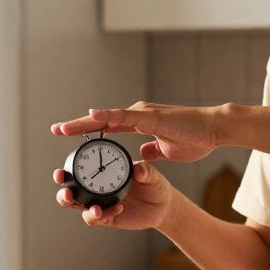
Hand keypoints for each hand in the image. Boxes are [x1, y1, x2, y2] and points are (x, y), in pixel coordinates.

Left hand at [51, 101, 223, 162]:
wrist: (214, 130)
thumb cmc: (195, 139)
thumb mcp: (167, 151)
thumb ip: (152, 151)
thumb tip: (141, 156)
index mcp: (140, 122)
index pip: (108, 127)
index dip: (88, 131)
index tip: (69, 135)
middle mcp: (137, 114)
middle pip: (101, 121)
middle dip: (78, 126)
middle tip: (56, 129)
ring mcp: (142, 113)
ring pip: (107, 117)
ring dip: (84, 122)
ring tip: (63, 128)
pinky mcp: (150, 117)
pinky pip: (124, 116)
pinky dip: (107, 116)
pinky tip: (92, 116)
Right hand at [53, 160, 174, 229]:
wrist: (163, 207)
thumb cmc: (154, 185)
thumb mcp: (153, 175)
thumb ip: (146, 171)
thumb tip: (138, 170)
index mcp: (101, 170)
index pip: (77, 169)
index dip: (65, 171)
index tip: (61, 173)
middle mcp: (96, 187)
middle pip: (70, 191)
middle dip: (64, 194)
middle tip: (67, 194)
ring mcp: (100, 203)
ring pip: (80, 207)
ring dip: (82, 210)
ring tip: (95, 210)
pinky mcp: (107, 217)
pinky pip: (97, 218)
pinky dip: (103, 215)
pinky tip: (118, 209)